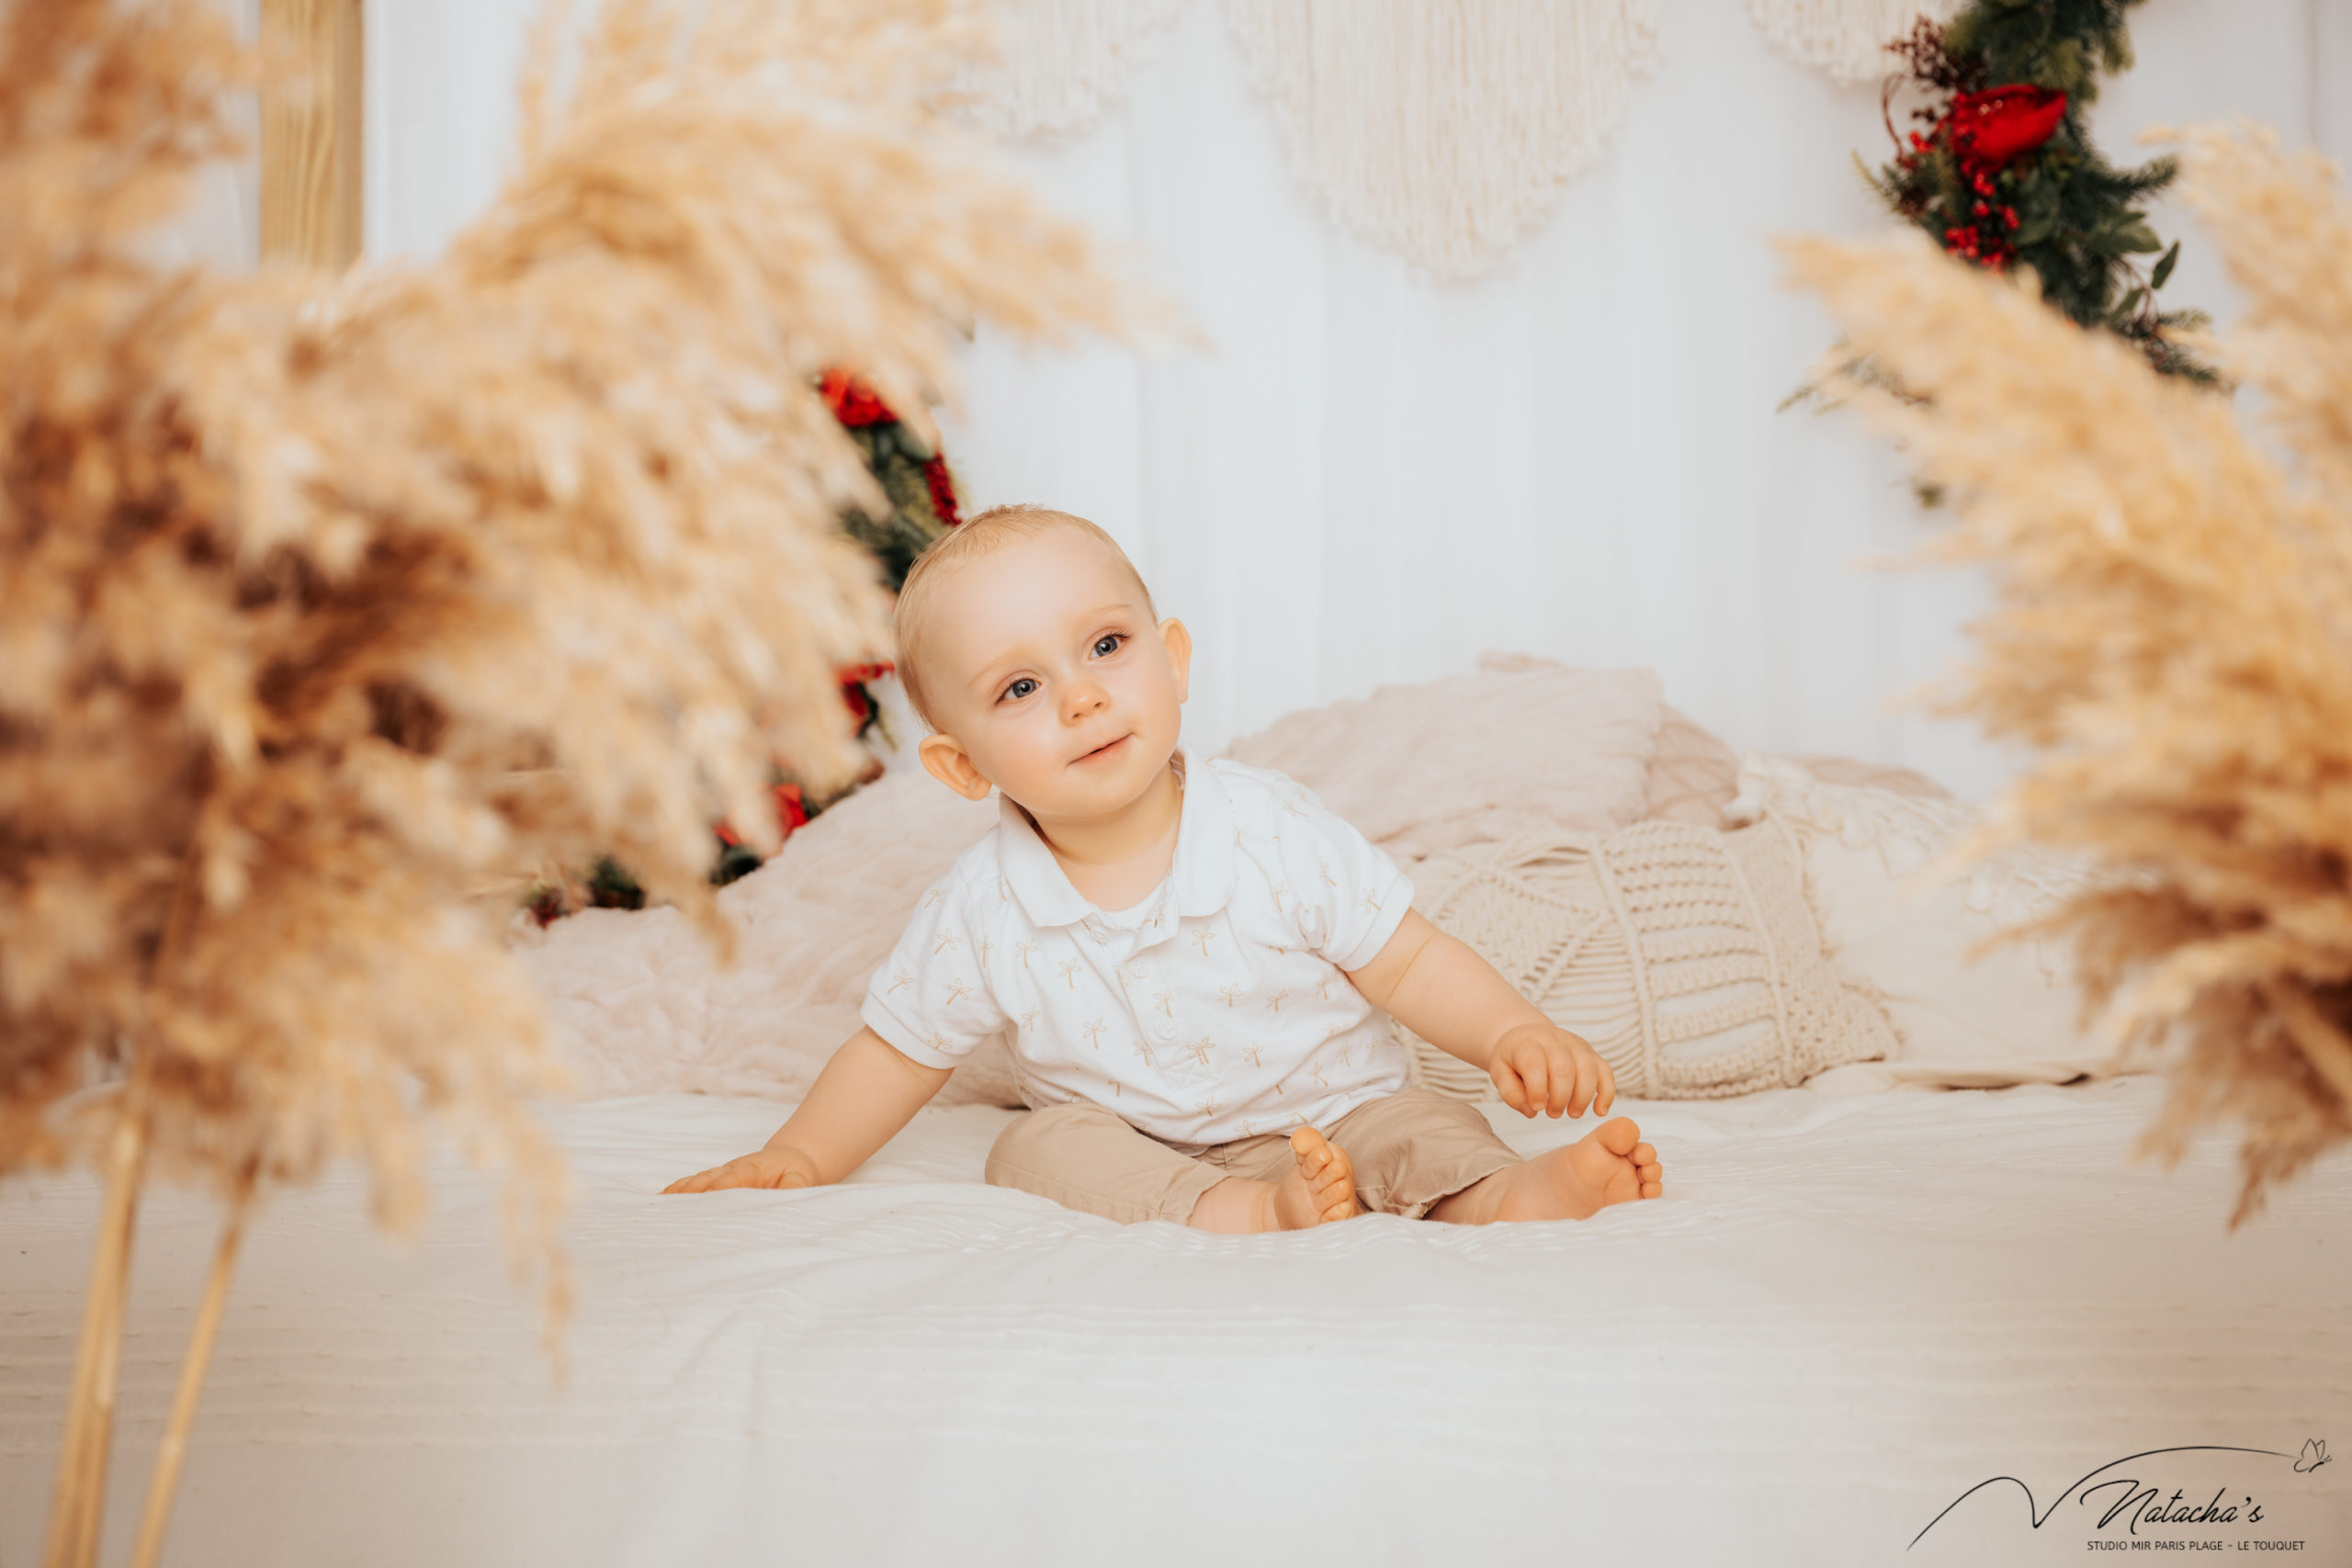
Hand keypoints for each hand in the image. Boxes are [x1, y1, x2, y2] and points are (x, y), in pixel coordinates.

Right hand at [661, 1144, 823, 1194]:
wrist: (790, 1159)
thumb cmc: (794, 1173)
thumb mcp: (801, 1180)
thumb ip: (793, 1189)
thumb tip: (785, 1199)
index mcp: (753, 1169)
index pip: (735, 1178)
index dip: (722, 1186)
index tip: (710, 1195)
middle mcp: (731, 1170)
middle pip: (708, 1180)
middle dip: (693, 1193)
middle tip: (676, 1208)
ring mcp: (719, 1175)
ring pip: (697, 1182)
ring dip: (680, 1193)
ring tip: (661, 1205)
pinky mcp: (713, 1182)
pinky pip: (692, 1185)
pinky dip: (677, 1192)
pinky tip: (661, 1200)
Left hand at [1488, 1022, 1614, 1119]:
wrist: (1527, 1037)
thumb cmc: (1514, 1060)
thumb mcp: (1500, 1073)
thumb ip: (1510, 1093)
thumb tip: (1532, 1111)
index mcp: (1527, 1043)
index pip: (1534, 1063)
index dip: (1537, 1089)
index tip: (1537, 1108)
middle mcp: (1554, 1040)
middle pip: (1564, 1068)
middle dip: (1560, 1097)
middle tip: (1552, 1113)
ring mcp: (1575, 1045)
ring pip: (1588, 1069)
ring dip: (1583, 1097)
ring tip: (1572, 1113)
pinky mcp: (1590, 1053)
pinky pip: (1605, 1071)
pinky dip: (1606, 1092)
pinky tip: (1599, 1111)